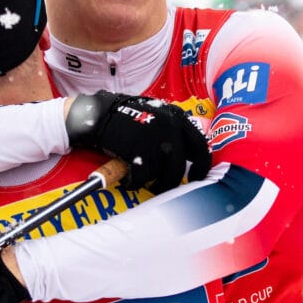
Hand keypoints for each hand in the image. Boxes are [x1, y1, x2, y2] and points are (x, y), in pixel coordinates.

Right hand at [66, 91, 210, 193]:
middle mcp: (172, 127)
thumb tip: (189, 155)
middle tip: (168, 188)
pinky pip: (143, 177)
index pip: (201, 146)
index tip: (196, 177)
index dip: (201, 166)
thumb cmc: (129, 116)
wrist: (100, 113)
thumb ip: (175, 130)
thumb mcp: (159, 114)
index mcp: (179, 117)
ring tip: (148, 186)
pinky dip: (136, 183)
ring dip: (156, 185)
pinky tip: (130, 182)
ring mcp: (156, 140)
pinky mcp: (140, 151)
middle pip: (181, 166)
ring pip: (164, 175)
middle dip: (175, 182)